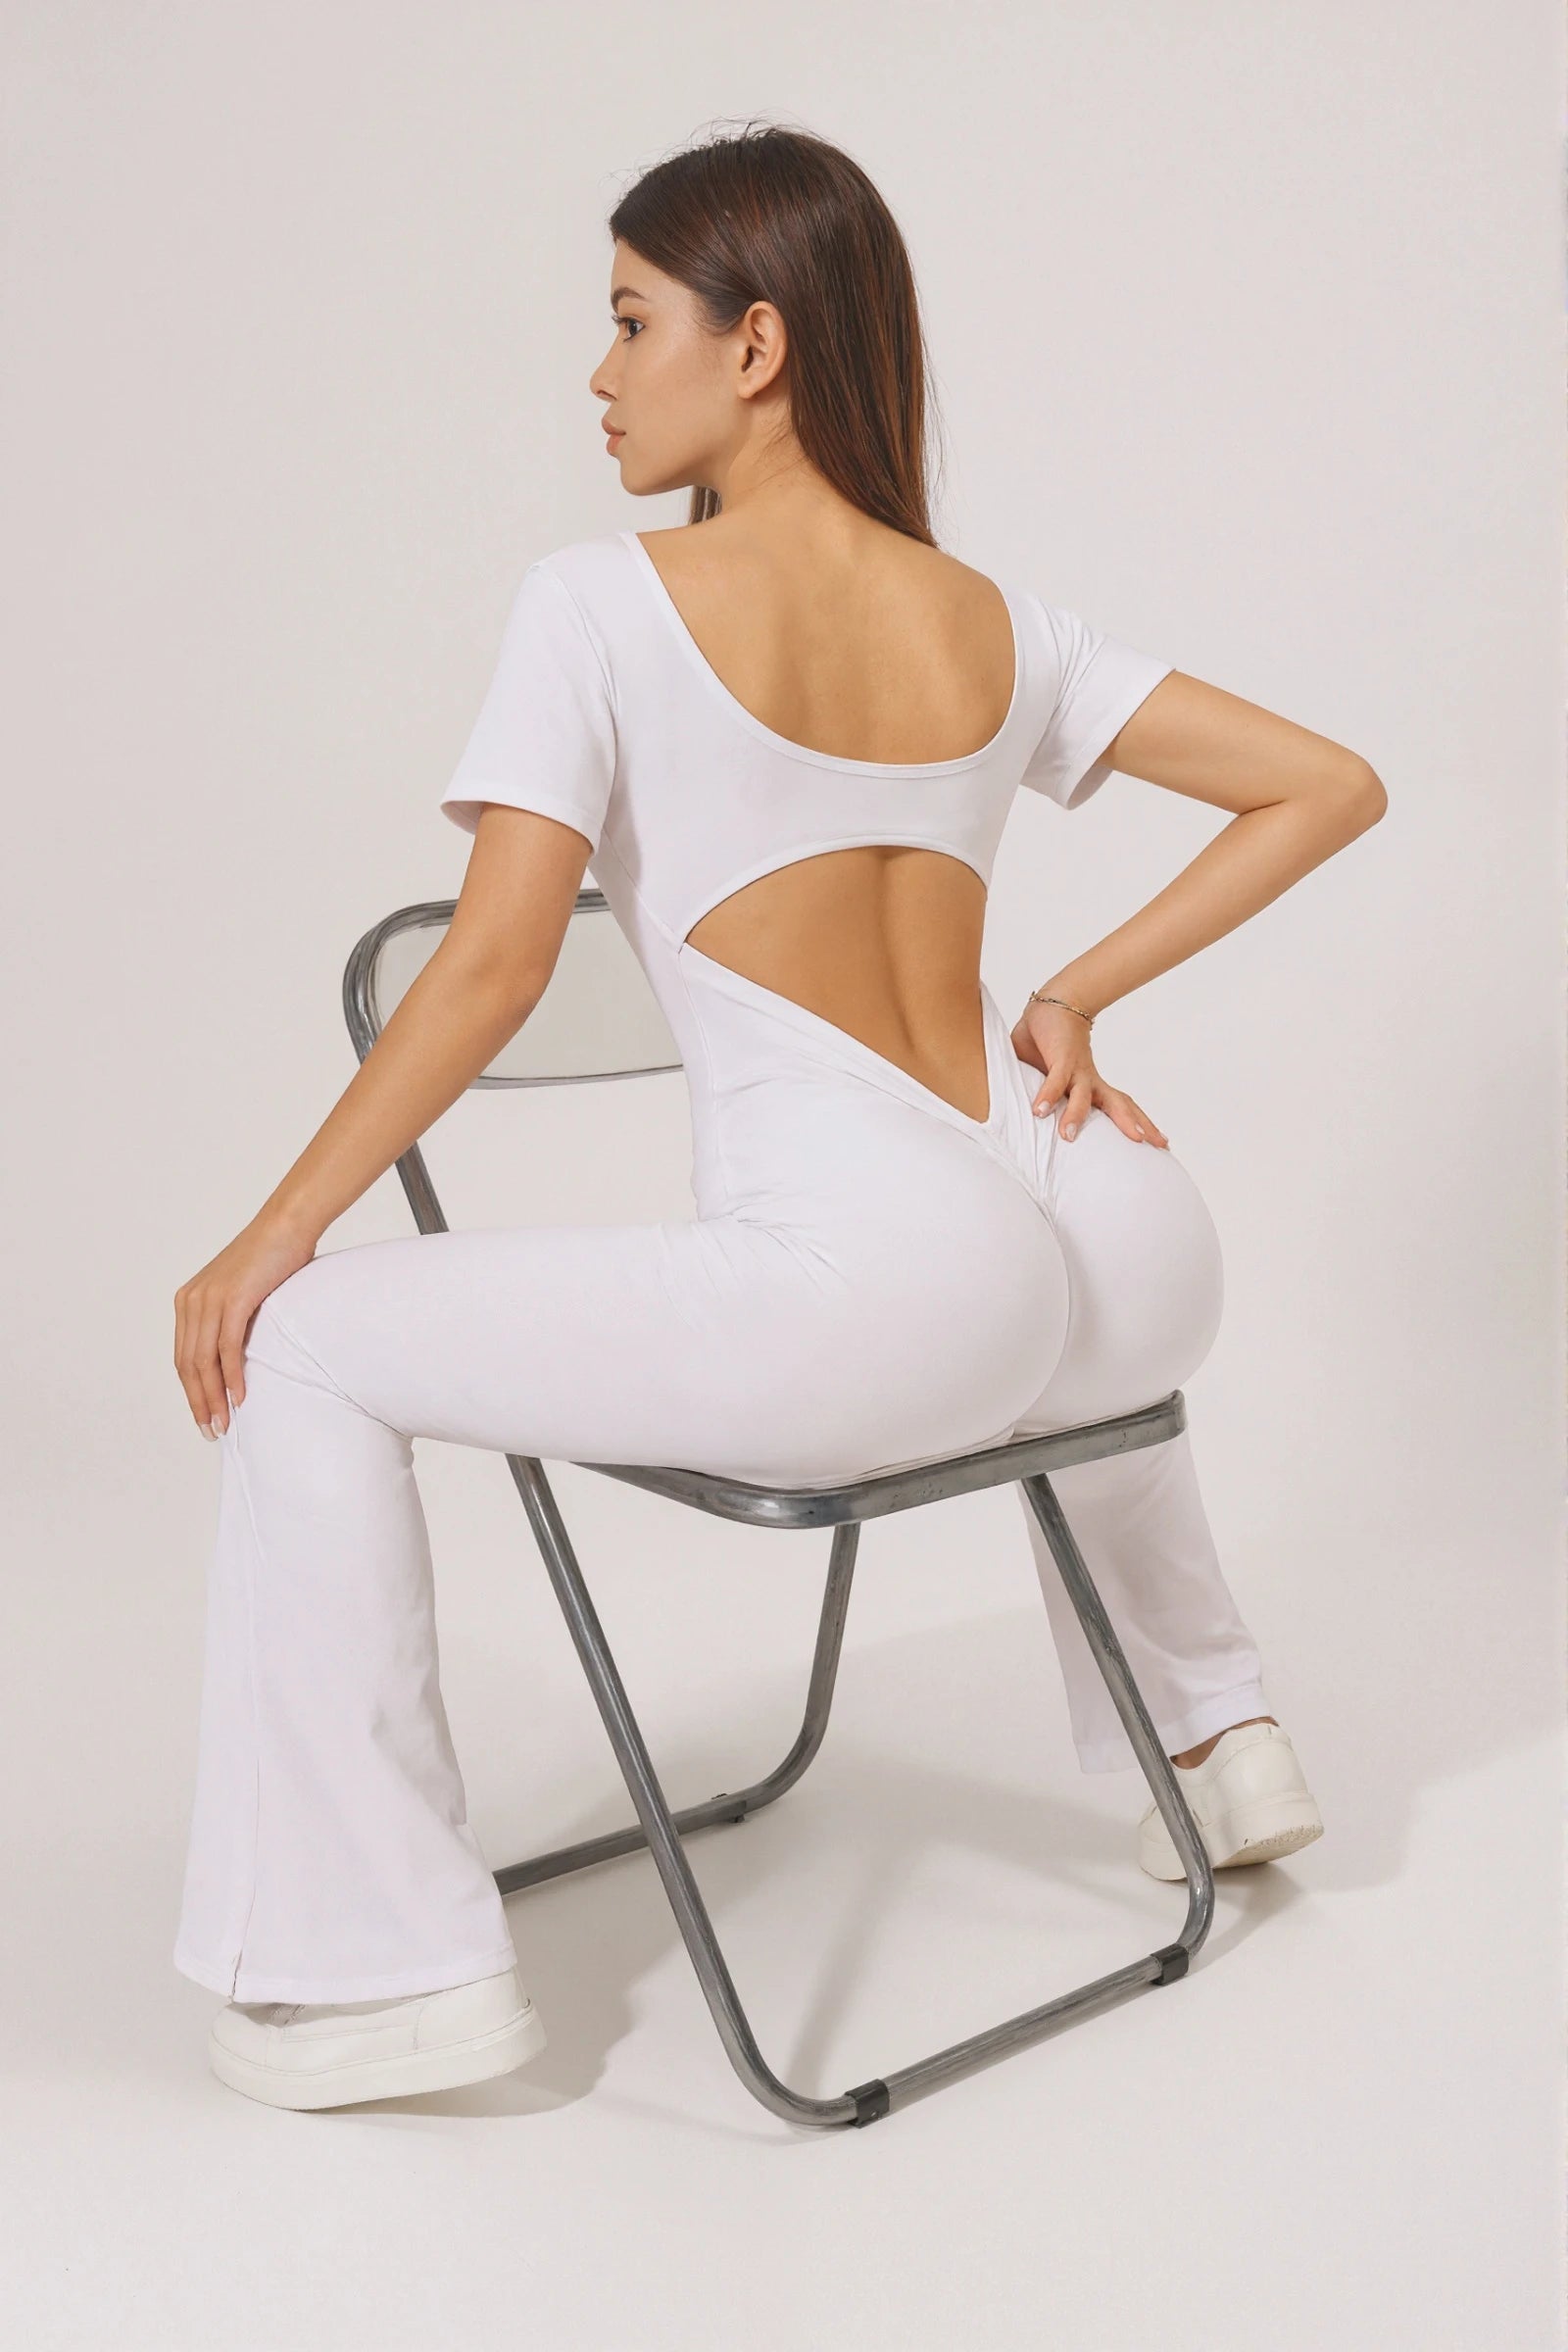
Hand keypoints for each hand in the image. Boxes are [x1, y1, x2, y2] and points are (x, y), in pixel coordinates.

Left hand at [173, 1213, 318, 1437]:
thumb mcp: (242, 1292)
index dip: (191, 1391)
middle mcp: (192, 1300)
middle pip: (187, 1365)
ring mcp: (210, 1299)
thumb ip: (232, 1320)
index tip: (204, 1416)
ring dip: (212, 1397)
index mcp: (189, 1300)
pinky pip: (227, 1348)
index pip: (183, 1357)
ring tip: (223, 1423)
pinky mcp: (233, 1300)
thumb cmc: (273, 1257)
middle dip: (198, 1402)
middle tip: (211, 1430)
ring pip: (203, 1361)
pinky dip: (231, 1376)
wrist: (287, 1225)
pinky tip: (239, 1396)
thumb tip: (238, 1357)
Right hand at [1009, 996, 1168, 1146]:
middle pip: (1117, 1105)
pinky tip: (1039, 1111)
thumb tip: (1033, 1117)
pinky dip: (1047, 1095)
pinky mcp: (1060, 1058)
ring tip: (1068, 1137)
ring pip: (1082, 1096)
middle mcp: (1088, 1080)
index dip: (1138, 1124)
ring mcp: (1076, 1069)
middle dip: (1135, 1125)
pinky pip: (1054, 1080)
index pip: (1119, 1106)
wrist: (1055, 1003)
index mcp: (1089, 1084)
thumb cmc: (1051, 1042)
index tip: (1161, 1143)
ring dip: (1077, 1116)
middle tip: (1159, 1145)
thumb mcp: (1050, 1075)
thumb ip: (1044, 1095)